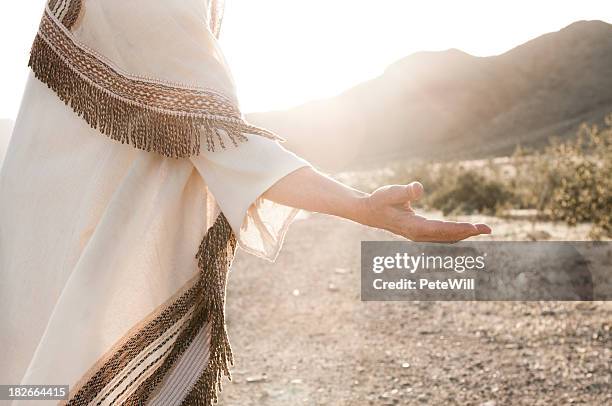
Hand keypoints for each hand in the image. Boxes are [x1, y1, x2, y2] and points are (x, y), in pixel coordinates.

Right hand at [360, 182, 491, 241]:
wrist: (369, 212)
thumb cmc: (379, 200)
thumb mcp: (389, 192)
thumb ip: (404, 191)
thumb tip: (419, 187)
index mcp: (412, 227)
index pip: (439, 230)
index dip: (457, 229)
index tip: (474, 228)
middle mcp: (418, 234)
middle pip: (447, 236)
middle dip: (468, 232)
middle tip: (488, 229)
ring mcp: (420, 235)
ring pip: (447, 237)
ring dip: (465, 234)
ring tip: (484, 229)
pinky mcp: (421, 232)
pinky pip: (443, 235)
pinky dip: (456, 233)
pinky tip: (467, 230)